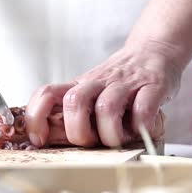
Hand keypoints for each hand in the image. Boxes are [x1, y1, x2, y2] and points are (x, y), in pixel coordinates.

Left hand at [25, 42, 181, 147]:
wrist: (155, 50)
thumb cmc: (120, 80)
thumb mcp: (91, 91)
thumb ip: (73, 112)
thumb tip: (48, 141)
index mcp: (79, 86)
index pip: (46, 94)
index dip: (36, 117)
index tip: (40, 139)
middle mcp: (98, 83)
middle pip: (74, 102)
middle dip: (79, 132)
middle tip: (92, 142)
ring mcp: (125, 84)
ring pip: (107, 107)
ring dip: (111, 133)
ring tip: (119, 139)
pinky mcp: (153, 86)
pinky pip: (143, 109)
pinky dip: (141, 126)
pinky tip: (141, 130)